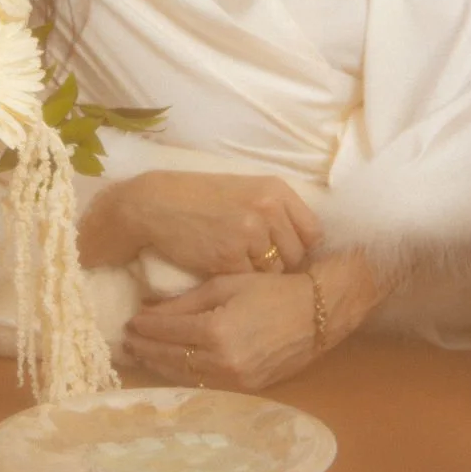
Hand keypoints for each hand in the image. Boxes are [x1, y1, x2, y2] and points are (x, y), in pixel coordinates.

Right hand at [103, 170, 322, 275]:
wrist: (157, 204)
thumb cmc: (201, 199)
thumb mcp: (246, 191)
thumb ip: (276, 211)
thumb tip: (305, 243)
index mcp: (276, 190)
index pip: (313, 232)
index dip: (302, 247)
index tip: (287, 254)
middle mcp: (268, 209)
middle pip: (297, 255)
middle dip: (282, 264)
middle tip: (259, 263)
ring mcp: (250, 234)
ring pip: (275, 272)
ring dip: (260, 275)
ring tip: (239, 263)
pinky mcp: (230, 257)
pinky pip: (250, 280)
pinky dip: (239, 280)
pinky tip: (223, 267)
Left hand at [121, 272, 319, 392]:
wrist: (316, 314)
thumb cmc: (271, 289)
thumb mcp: (225, 285)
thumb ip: (186, 302)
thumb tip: (149, 312)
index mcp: (216, 331)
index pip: (167, 332)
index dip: (145, 327)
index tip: (129, 321)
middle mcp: (222, 362)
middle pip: (171, 357)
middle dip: (145, 349)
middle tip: (126, 341)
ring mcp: (235, 380)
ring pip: (185, 376)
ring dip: (159, 365)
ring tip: (141, 355)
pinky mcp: (246, 389)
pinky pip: (205, 384)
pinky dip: (183, 375)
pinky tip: (170, 367)